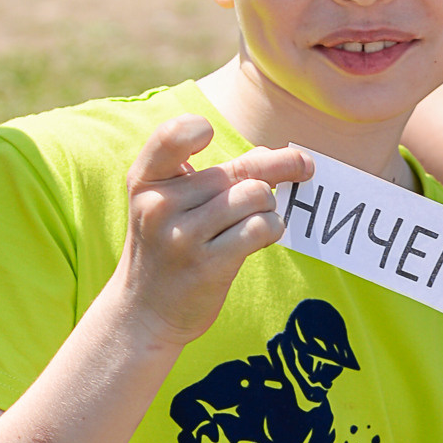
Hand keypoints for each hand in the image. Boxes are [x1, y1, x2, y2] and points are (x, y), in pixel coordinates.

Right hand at [114, 114, 313, 348]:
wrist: (142, 313)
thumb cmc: (167, 248)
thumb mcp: (170, 205)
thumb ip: (212, 177)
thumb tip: (272, 155)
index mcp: (145, 181)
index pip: (170, 136)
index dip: (193, 129)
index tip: (207, 133)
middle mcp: (160, 205)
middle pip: (240, 169)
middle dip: (276, 169)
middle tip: (300, 169)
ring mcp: (183, 236)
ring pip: (257, 196)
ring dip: (269, 208)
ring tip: (255, 222)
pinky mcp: (209, 264)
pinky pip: (262, 227)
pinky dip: (272, 229)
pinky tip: (260, 238)